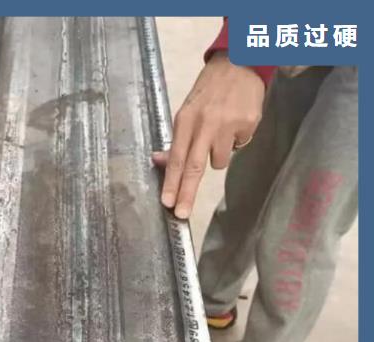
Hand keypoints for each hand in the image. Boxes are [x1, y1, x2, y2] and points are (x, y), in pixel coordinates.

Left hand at [152, 52, 264, 218]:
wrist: (241, 62)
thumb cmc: (209, 92)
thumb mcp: (187, 112)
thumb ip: (176, 141)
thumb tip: (157, 161)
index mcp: (186, 120)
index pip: (176, 158)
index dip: (171, 183)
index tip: (167, 203)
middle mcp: (205, 123)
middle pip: (194, 167)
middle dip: (186, 193)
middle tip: (181, 214)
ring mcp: (228, 124)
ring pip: (218, 162)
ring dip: (217, 155)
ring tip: (220, 132)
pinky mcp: (248, 124)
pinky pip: (238, 147)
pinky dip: (236, 141)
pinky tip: (236, 123)